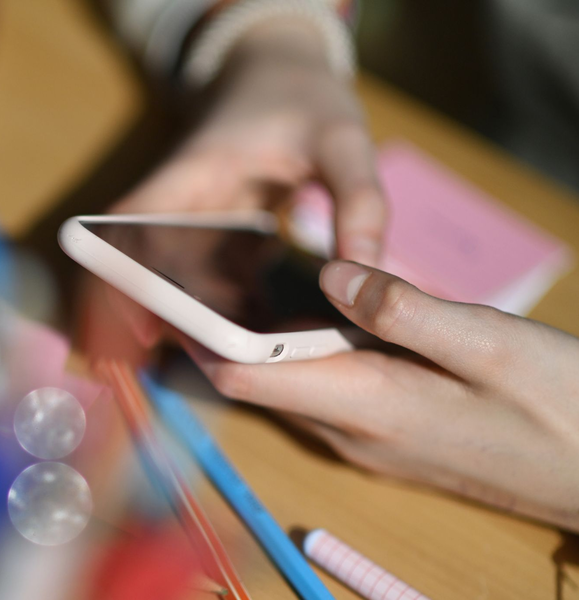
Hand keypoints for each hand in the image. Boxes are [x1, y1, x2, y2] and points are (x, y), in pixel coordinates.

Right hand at [80, 19, 386, 360]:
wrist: (280, 71)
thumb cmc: (305, 97)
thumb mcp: (343, 138)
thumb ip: (359, 200)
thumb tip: (364, 276)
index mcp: (195, 171)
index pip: (132, 225)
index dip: (121, 276)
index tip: (141, 328)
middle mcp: (182, 203)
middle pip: (147, 268)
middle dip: (162, 320)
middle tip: (202, 369)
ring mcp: (193, 222)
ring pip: (176, 281)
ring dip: (196, 322)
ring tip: (237, 366)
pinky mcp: (211, 235)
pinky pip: (206, 280)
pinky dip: (224, 311)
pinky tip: (262, 337)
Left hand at [184, 261, 578, 531]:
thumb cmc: (558, 406)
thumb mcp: (487, 343)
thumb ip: (401, 307)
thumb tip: (329, 273)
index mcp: (363, 403)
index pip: (246, 375)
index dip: (198, 334)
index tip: (164, 288)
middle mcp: (349, 428)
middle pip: (259, 379)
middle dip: (222, 329)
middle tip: (197, 266)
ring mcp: (368, 435)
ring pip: (291, 381)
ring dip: (265, 337)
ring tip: (242, 274)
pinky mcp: (388, 431)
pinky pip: (325, 387)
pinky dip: (306, 349)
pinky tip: (318, 309)